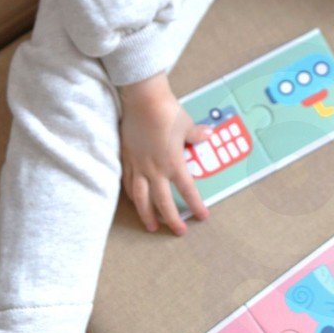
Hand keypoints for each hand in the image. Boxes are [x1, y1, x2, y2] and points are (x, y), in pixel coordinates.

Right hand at [118, 72, 210, 234]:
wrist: (143, 101)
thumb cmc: (168, 112)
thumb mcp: (188, 125)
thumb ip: (197, 135)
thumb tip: (208, 135)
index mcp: (173, 163)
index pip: (187, 190)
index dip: (195, 205)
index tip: (202, 217)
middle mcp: (155, 169)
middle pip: (162, 202)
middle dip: (171, 219)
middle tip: (178, 231)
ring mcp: (138, 166)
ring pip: (141, 198)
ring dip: (146, 214)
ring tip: (151, 226)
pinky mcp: (125, 159)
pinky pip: (127, 183)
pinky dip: (131, 196)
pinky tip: (134, 202)